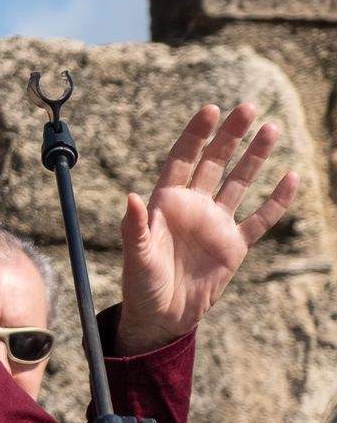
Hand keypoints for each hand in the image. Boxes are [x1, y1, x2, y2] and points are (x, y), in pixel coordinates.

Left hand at [117, 103, 299, 353]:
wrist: (162, 316)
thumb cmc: (141, 283)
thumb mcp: (136, 254)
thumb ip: (135, 227)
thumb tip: (131, 197)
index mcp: (166, 203)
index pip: (182, 159)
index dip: (196, 135)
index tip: (210, 109)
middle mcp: (193, 206)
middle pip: (214, 163)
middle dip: (230, 136)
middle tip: (247, 107)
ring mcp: (216, 224)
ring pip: (240, 183)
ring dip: (255, 158)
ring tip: (271, 129)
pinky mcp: (235, 245)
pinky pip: (260, 219)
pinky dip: (276, 201)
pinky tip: (291, 177)